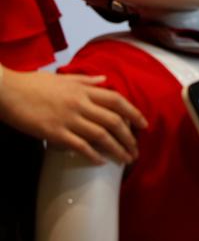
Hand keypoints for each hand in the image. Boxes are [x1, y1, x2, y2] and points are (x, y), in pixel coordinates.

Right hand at [0, 70, 146, 164]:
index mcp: (83, 90)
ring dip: (117, 149)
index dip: (134, 113)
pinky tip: (101, 162)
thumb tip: (105, 80)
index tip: (143, 125)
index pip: (117, 101)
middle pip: (114, 121)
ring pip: (101, 135)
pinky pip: (79, 145)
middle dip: (129, 137)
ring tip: (125, 160)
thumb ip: (86, 80)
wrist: (6, 91)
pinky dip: (93, 154)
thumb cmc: (32, 84)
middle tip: (136, 150)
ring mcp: (68, 119)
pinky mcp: (54, 133)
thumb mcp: (62, 78)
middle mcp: (80, 104)